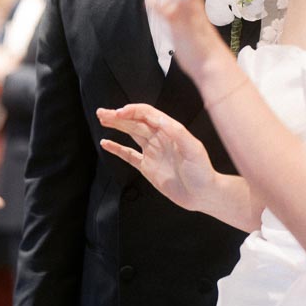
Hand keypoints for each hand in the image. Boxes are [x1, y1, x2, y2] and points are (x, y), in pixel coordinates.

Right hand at [98, 103, 215, 212]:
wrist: (203, 194)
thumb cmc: (203, 171)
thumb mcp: (193, 149)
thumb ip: (177, 133)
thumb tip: (159, 119)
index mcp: (170, 131)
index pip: (147, 114)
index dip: (132, 111)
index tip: (119, 112)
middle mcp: (159, 139)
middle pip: (135, 122)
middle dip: (118, 116)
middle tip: (102, 112)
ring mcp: (152, 152)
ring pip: (130, 134)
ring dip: (116, 126)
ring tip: (102, 119)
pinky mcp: (147, 167)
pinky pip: (129, 155)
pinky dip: (117, 149)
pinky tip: (106, 143)